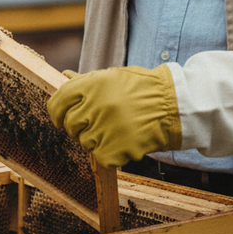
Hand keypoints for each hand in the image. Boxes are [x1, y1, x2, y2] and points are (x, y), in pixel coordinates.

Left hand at [47, 64, 181, 167]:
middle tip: (99, 124)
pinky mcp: (116, 149)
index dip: (56, 113)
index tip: (60, 119)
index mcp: (93, 84)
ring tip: (117, 130)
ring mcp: (105, 128)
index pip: (58, 101)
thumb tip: (64, 75)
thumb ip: (87, 81)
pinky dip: (111, 154)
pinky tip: (125, 142)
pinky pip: (101, 157)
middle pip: (70, 125)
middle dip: (80, 127)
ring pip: (85, 142)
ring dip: (97, 140)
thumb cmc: (144, 89)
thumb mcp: (114, 77)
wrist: (176, 105)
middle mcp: (96, 105)